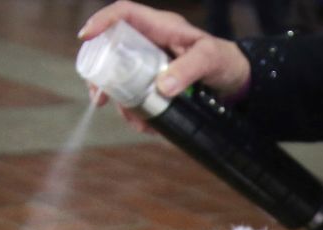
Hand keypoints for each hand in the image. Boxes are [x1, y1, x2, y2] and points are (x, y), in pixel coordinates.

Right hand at [79, 2, 250, 128]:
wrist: (236, 80)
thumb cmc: (225, 60)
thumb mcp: (210, 60)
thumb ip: (188, 69)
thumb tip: (161, 87)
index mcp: (160, 27)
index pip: (124, 13)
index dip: (102, 20)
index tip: (86, 36)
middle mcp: (150, 42)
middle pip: (112, 48)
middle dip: (101, 73)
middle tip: (98, 96)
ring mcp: (150, 62)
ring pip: (121, 75)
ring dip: (118, 98)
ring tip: (130, 120)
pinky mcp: (155, 82)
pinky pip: (136, 93)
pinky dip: (135, 110)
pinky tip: (145, 124)